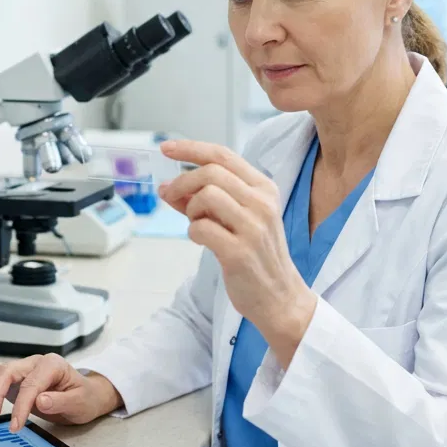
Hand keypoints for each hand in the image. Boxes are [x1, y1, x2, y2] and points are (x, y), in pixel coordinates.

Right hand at [0, 355, 122, 430]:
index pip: (30, 384)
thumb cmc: (84, 398)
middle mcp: (35, 363)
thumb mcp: (79, 402)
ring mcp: (24, 370)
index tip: (16, 426)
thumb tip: (40, 400)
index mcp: (52, 365)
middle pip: (6, 372)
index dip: (21, 405)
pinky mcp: (16, 380)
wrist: (86, 396)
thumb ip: (60, 401)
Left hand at [159, 140, 316, 367]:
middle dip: (183, 182)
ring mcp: (253, 227)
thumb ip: (207, 200)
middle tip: (170, 196)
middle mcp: (262, 203)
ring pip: (206, 196)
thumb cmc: (256, 257)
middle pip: (211, 172)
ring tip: (197, 224)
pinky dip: (193, 232)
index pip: (223, 155)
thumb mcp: (239, 219)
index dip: (191, 148)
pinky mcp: (239, 252)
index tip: (166, 148)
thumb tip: (168, 187)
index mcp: (264, 189)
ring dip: (191, 209)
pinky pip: (201, 228)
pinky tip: (202, 241)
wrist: (280, 297)